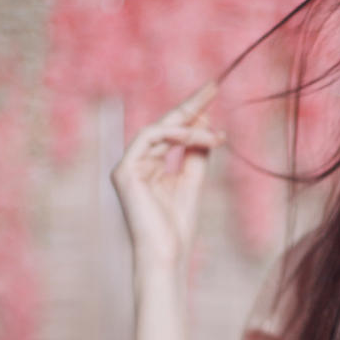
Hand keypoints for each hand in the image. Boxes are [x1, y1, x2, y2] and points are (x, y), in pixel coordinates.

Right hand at [111, 82, 223, 272]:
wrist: (166, 252)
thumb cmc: (178, 225)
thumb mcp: (193, 180)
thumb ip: (197, 152)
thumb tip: (205, 122)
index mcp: (151, 165)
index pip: (172, 131)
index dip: (192, 112)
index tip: (213, 93)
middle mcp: (137, 161)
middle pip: (165, 124)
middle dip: (191, 105)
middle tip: (213, 86)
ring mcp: (128, 166)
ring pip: (159, 129)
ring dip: (190, 127)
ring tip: (215, 134)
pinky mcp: (124, 171)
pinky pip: (149, 139)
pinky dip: (174, 135)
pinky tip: (196, 137)